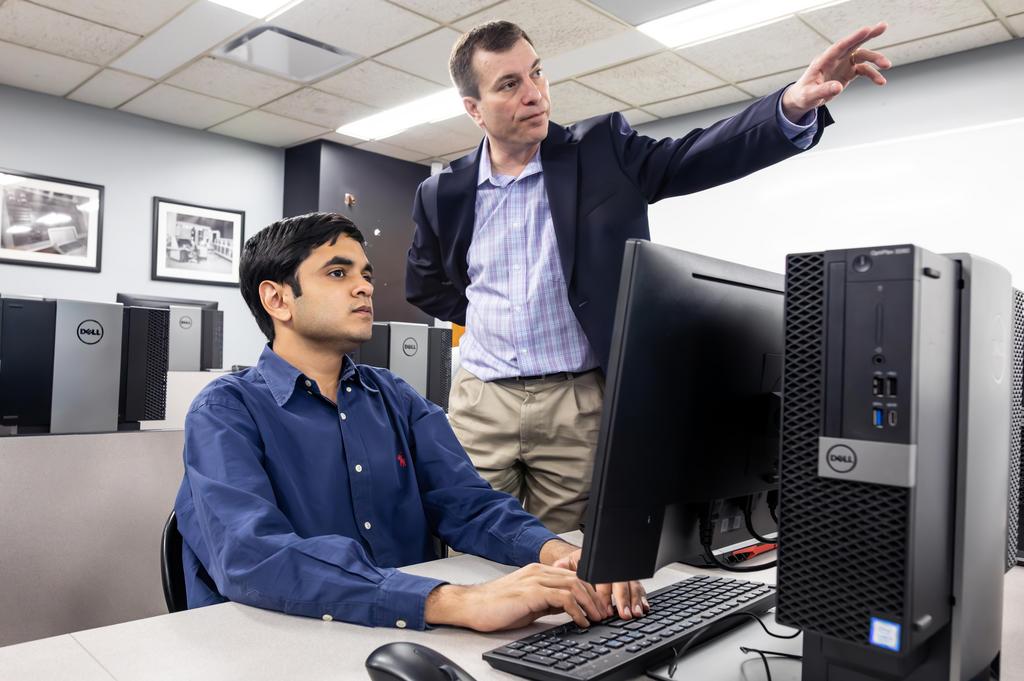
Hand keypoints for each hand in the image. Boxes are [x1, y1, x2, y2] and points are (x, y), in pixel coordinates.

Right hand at [424, 563, 610, 631]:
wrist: (471, 606)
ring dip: (590, 604)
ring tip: (597, 618)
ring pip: (574, 586)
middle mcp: (538, 571)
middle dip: (595, 598)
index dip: (590, 591)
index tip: (600, 606)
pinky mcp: (530, 592)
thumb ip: (548, 601)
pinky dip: (576, 610)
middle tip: (605, 614)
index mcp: (538, 572)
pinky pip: (562, 598)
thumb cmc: (495, 606)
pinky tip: (580, 621)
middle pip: (578, 579)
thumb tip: (569, 609)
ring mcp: (534, 580)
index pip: (573, 576)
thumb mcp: (529, 602)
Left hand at [551, 549, 648, 620]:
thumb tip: (558, 567)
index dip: (604, 596)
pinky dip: (642, 598)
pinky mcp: (630, 582)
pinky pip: (639, 588)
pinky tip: (644, 607)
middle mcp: (613, 568)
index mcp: (598, 563)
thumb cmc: (577, 565)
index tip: (604, 610)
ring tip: (636, 613)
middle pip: (621, 583)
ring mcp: (623, 574)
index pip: (603, 579)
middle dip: (623, 600)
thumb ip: (562, 567)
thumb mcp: (567, 563)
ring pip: (632, 586)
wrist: (583, 561)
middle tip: (624, 614)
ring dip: (635, 600)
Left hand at [781, 22, 891, 121]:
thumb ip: (823, 90)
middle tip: (883, 26)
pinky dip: (873, 75)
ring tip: (887, 65)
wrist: (804, 99)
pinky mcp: (848, 72)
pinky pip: (864, 70)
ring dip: (875, 59)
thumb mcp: (810, 96)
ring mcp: (843, 64)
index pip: (839, 46)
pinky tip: (881, 81)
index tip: (866, 29)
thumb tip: (838, 87)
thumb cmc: (803, 95)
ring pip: (862, 57)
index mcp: (823, 61)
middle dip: (868, 35)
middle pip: (854, 44)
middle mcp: (835, 59)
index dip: (853, 38)